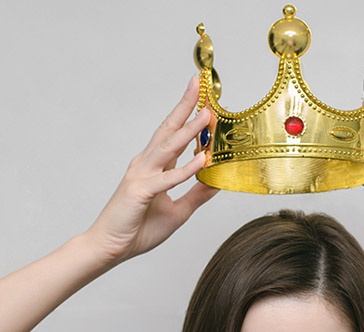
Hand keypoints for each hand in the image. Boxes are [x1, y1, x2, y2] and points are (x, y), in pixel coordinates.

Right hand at [86, 76, 217, 263]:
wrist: (109, 249)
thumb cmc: (138, 228)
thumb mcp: (179, 211)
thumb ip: (197, 195)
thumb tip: (219, 182)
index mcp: (155, 166)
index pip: (175, 134)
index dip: (189, 115)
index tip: (205, 96)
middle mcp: (147, 164)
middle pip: (169, 129)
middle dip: (185, 105)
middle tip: (198, 83)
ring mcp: (142, 176)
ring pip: (168, 147)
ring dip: (189, 130)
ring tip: (207, 113)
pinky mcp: (140, 192)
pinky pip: (167, 179)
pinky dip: (185, 169)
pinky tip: (202, 158)